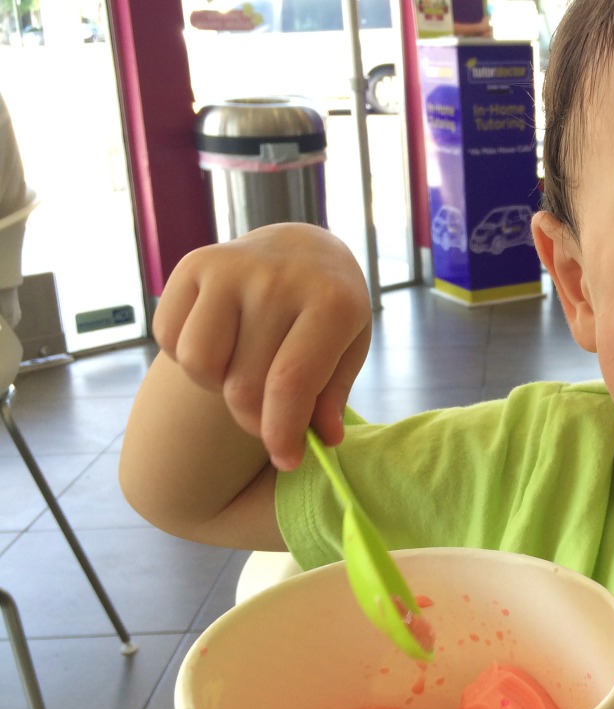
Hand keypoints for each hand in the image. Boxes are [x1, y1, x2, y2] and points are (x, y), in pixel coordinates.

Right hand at [152, 223, 371, 469]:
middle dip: (254, 418)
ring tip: (243, 370)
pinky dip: (188, 355)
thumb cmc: (328, 310)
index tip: (285, 461)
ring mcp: (230, 267)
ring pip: (197, 364)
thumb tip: (321, 440)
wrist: (301, 247)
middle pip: (242, 385)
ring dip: (216, 384)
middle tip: (268, 416)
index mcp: (330, 301)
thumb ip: (332, 396)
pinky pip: (168, 337)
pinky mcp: (192, 264)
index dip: (282, 434)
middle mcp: (276, 279)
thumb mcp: (350, 348)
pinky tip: (220, 341)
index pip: (291, 384)